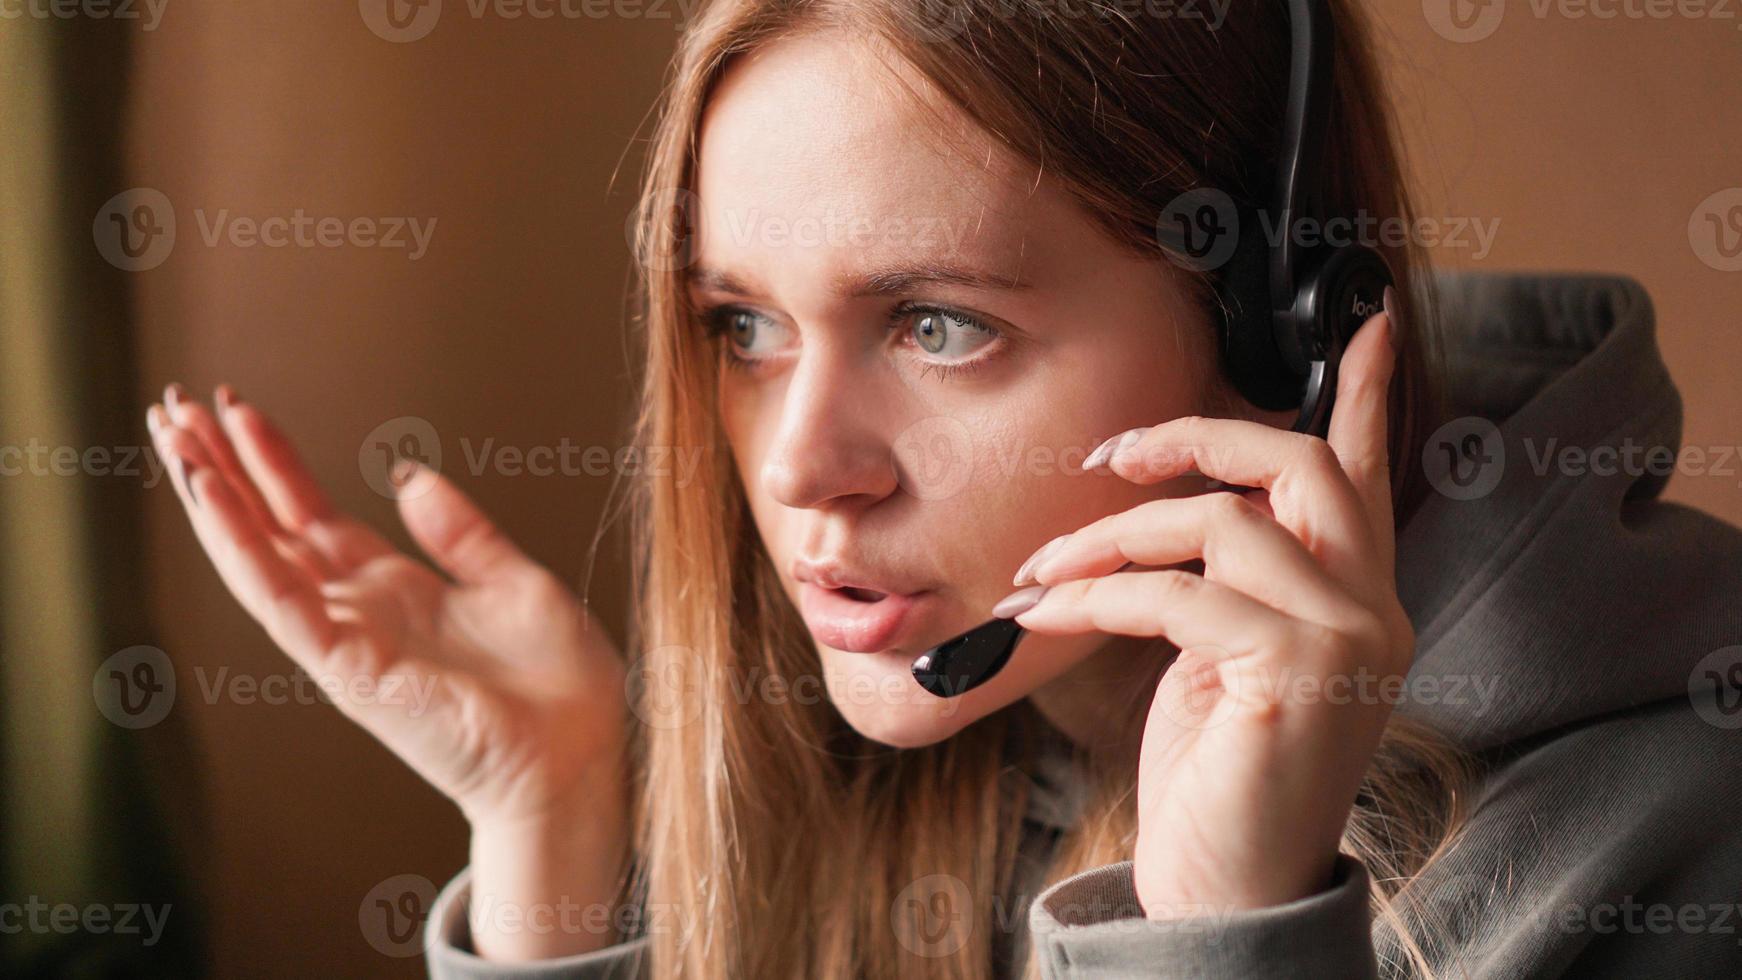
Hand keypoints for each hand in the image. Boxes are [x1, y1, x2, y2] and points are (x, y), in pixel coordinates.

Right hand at [146, 384, 629, 832]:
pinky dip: (241, 547)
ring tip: (172, 434)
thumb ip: (460, 532)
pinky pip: (281, 599)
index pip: (312, 515)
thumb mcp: (514, 580)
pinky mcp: (348, 667)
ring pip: (258, 558)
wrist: (579, 754)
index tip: (236, 408)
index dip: (273, 463)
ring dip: (212, 497)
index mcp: (395, 589)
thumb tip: (408, 474)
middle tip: (173, 405)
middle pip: (270, 528)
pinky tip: (210, 494)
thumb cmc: (557, 685)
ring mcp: (346, 640)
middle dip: (222, 467)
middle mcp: (359, 612)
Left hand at [1006, 307, 1411, 914]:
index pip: (1372, 476)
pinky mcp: (1293, 674)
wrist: (1228, 894)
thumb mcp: (1223, 661)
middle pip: (1302, 466)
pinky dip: (1096, 594)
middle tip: (1111, 455)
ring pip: (1220, 525)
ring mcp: (1344, 642)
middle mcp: (1372, 611)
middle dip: (1196, 437)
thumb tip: (1167, 511)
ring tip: (1043, 575)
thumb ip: (1225, 584)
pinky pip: (1175, 593)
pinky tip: (1046, 615)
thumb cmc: (1217, 778)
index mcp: (1358, 600)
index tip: (1369, 322)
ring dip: (1109, 538)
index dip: (1369, 393)